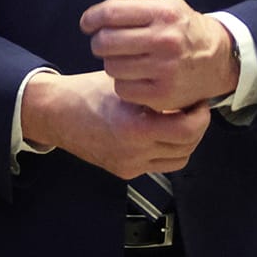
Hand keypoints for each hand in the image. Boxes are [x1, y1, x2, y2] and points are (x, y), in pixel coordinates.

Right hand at [20, 69, 209, 178]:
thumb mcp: (124, 85)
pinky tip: (161, 132)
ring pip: (178, 160)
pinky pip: (159, 165)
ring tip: (180, 121)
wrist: (55, 113)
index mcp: (135, 128)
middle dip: (197, 127)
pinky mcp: (124, 171)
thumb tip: (185, 89)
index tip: (198, 101)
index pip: (188, 129)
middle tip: (195, 110)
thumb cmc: (84, 93)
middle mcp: (134, 152)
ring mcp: (129, 164)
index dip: (200, 115)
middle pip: (188, 147)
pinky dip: (167, 150)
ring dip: (185, 141)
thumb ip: (154, 91)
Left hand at [81, 0, 236, 112]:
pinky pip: (123, 89)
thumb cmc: (179, 24)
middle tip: (106, 41)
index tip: (88, 23)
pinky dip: (123, 83)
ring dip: (111, 62)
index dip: (91, 18)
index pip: (111, 12)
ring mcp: (166, 70)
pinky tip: (135, 74)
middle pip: (106, 42)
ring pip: (112, 67)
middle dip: (99, 41)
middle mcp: (166, 40)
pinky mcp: (163, 95)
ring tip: (124, 57)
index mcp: (163, 12)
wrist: (216, 59)